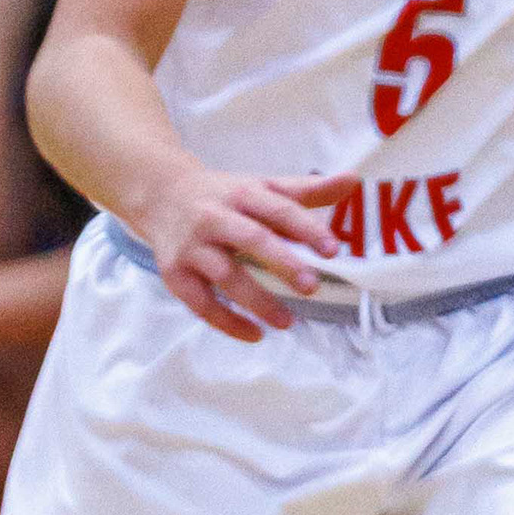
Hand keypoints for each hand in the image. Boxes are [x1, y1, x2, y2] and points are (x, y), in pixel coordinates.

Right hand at [138, 159, 338, 339]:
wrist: (160, 194)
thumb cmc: (223, 195)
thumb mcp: (261, 186)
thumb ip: (306, 190)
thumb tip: (353, 181)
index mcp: (242, 193)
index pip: (278, 209)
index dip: (306, 228)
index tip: (333, 249)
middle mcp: (215, 217)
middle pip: (250, 239)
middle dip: (282, 262)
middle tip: (311, 286)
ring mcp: (192, 246)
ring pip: (225, 275)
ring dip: (256, 300)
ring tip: (288, 322)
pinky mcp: (175, 273)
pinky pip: (200, 302)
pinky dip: (226, 321)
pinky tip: (254, 333)